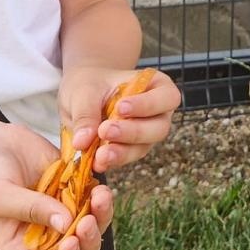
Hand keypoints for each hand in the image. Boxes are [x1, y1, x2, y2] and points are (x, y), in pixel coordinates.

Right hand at [0, 118, 113, 249]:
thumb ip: (31, 209)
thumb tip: (66, 222)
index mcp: (23, 248)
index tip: (72, 240)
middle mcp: (47, 234)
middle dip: (91, 240)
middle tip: (89, 219)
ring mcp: (62, 212)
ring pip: (93, 225)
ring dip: (102, 214)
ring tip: (100, 194)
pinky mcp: (72, 189)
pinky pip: (94, 198)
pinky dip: (100, 194)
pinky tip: (97, 181)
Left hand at [60, 67, 181, 174]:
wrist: (82, 99)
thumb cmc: (93, 87)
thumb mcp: (86, 91)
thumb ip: (86, 113)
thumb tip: (82, 141)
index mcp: (158, 88)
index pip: (167, 97)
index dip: (148, 104)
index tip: (121, 107)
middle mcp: (157, 114)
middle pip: (159, 128)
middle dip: (133, 132)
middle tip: (106, 130)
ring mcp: (146, 135)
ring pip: (143, 147)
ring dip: (122, 152)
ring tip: (100, 154)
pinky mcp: (131, 151)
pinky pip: (126, 158)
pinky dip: (111, 161)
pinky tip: (97, 162)